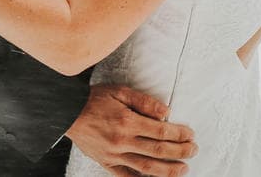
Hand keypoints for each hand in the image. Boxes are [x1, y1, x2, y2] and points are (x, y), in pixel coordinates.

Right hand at [66, 85, 196, 176]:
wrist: (67, 111)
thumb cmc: (94, 99)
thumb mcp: (120, 91)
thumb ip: (144, 102)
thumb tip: (166, 112)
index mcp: (127, 121)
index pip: (161, 132)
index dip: (179, 134)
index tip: (190, 134)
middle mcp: (122, 141)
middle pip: (158, 151)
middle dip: (180, 152)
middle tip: (194, 150)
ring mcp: (114, 155)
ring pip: (147, 167)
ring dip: (168, 170)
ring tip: (183, 169)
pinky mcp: (106, 163)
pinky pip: (127, 176)